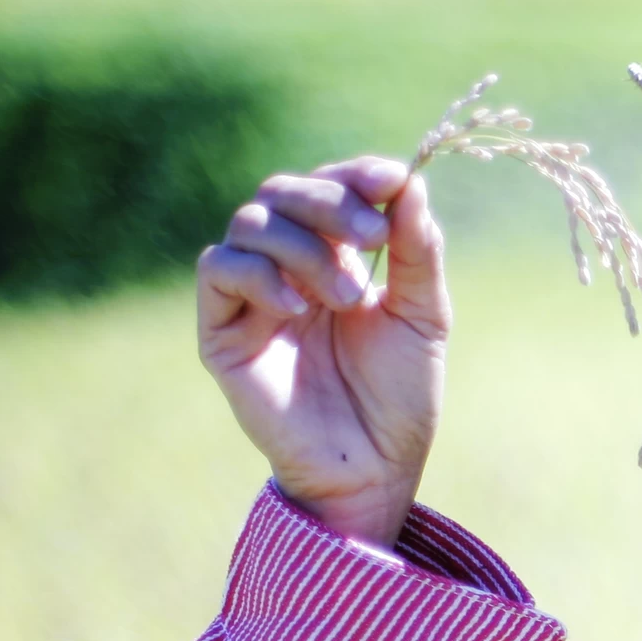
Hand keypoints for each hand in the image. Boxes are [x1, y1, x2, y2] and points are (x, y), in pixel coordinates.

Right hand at [195, 156, 448, 548]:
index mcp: (337, 254)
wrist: (375, 467)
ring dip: (303, 247)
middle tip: (371, 239)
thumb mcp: (423, 315)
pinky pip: (218, 270)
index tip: (392, 179)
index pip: (331, 187)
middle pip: (283, 192)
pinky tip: (298, 307)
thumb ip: (417, 251)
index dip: (356, 173)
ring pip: (251, 223)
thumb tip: (410, 182)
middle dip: (330, 204)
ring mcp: (252, 295)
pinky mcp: (221, 330)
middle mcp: (288, 265)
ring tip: (347, 296)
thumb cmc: (400, 396)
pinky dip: (258, 274)